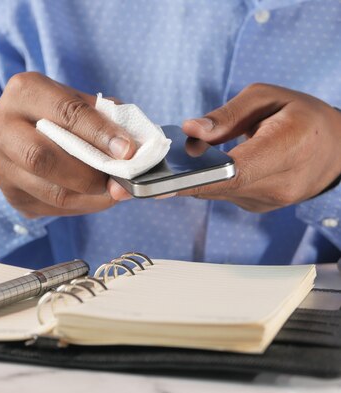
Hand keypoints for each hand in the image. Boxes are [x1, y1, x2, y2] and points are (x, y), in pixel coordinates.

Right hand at [0, 72, 135, 217]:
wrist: (19, 128)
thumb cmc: (57, 112)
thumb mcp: (78, 100)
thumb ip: (105, 118)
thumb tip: (138, 149)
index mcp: (23, 91)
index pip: (63, 113)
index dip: (98, 133)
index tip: (127, 150)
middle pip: (42, 158)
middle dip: (88, 174)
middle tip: (119, 181)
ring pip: (48, 190)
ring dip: (89, 197)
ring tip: (115, 193)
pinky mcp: (8, 193)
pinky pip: (49, 207)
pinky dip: (80, 206)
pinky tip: (95, 198)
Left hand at [178, 83, 340, 212]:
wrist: (337, 148)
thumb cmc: (301, 116)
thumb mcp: (267, 98)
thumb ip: (227, 115)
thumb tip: (190, 131)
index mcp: (290, 147)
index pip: (235, 172)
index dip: (196, 178)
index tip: (164, 180)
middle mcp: (282, 182)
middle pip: (220, 186)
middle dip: (186, 175)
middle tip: (159, 164)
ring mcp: (271, 200)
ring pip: (218, 193)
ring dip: (197, 177)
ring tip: (187, 157)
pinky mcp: (260, 206)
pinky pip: (225, 194)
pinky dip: (211, 181)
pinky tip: (209, 166)